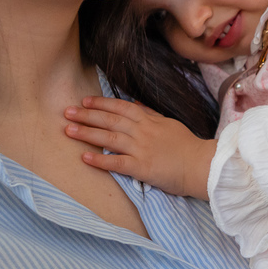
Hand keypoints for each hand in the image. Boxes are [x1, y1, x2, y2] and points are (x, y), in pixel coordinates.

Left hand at [63, 96, 216, 199]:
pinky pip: (117, 163)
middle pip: (110, 120)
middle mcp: (142, 131)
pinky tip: (84, 157)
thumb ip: (151, 114)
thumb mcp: (169, 123)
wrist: (201, 164)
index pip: (121, 107)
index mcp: (149, 120)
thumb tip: (136, 104)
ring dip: (87, 133)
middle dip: (87, 115)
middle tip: (66, 112)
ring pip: (109, 138)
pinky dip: (100, 160)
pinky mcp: (141, 167)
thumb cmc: (187, 145)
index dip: (101, 103)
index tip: (84, 101)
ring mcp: (141, 148)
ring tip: (69, 130)